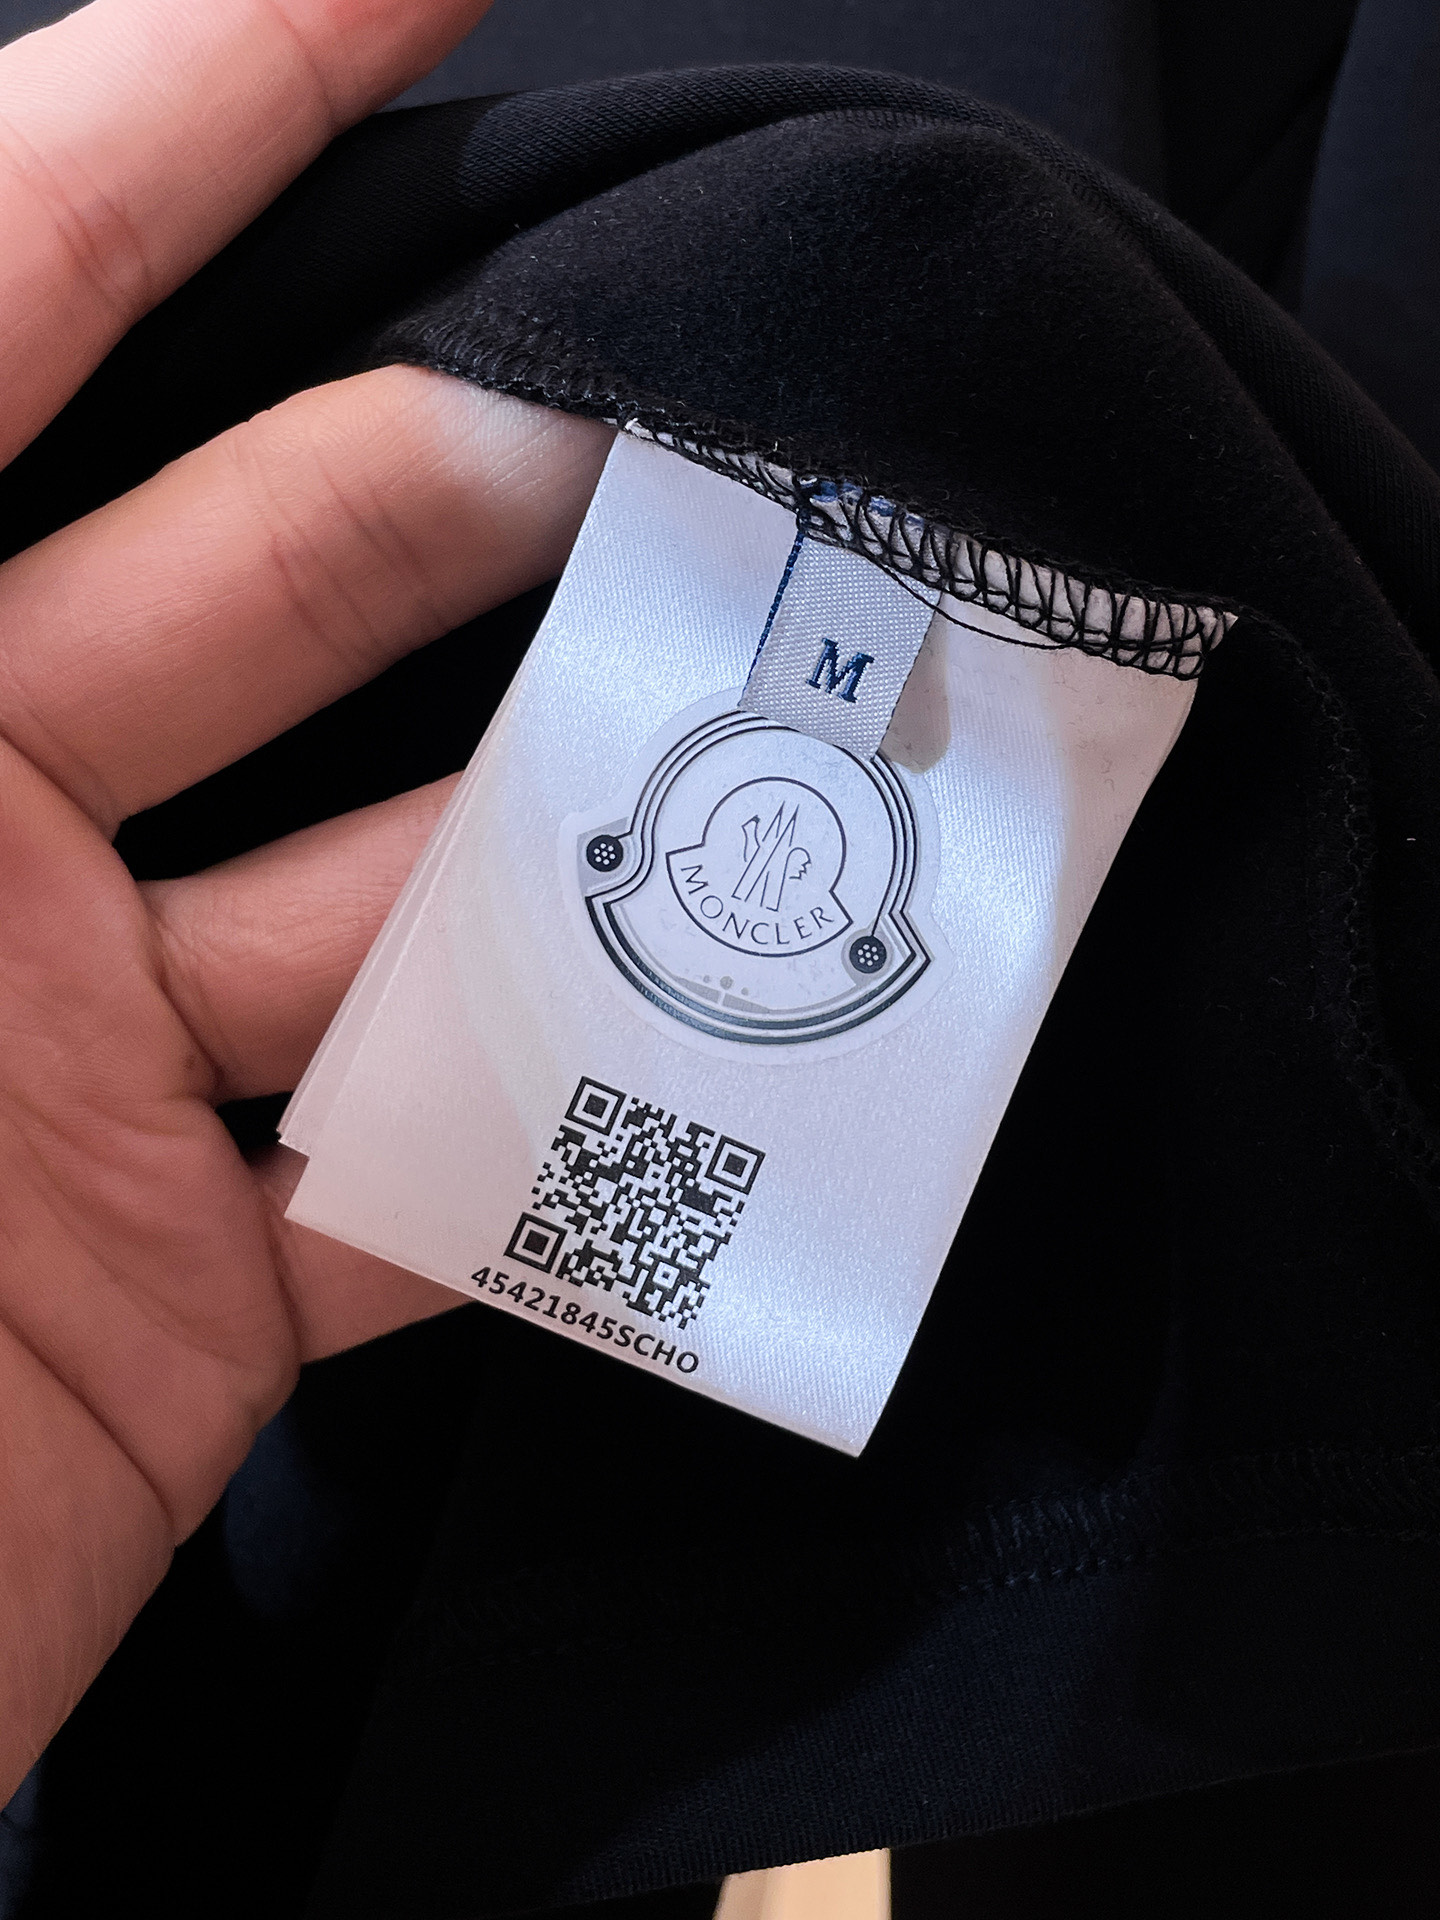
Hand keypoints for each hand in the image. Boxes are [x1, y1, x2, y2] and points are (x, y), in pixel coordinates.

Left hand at [0, 0, 611, 1791]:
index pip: (18, 268)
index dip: (220, 79)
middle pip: (304, 560)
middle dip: (522, 470)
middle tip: (758, 422)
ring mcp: (86, 1062)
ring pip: (421, 875)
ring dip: (610, 815)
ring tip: (813, 726)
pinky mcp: (185, 1286)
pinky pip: (434, 1179)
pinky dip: (586, 1138)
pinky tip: (748, 1058)